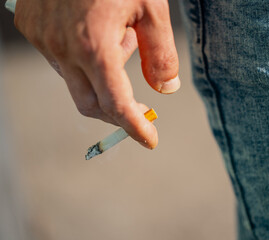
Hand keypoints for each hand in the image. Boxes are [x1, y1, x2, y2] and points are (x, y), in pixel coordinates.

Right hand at [13, 0, 179, 148]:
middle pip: (91, 105)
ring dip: (101, 76)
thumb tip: (166, 90)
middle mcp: (63, 48)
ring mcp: (43, 39)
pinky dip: (82, 60)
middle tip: (139, 100)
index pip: (117, 104)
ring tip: (116, 39)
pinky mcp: (31, 29)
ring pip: (76, 83)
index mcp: (95, 44)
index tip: (150, 140)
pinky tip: (93, 32)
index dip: (135, 128)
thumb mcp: (151, 8)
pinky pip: (60, 61)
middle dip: (117, 110)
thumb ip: (161, 54)